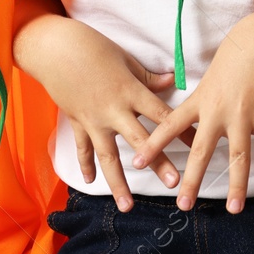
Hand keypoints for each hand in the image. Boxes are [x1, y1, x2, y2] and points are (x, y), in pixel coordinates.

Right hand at [13, 7, 188, 211]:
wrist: (54, 48)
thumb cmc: (94, 47)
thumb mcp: (126, 60)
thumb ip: (149, 78)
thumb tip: (173, 82)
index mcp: (130, 92)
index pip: (162, 115)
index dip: (183, 131)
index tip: (199, 146)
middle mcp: (113, 111)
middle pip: (141, 141)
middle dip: (158, 164)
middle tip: (175, 183)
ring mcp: (94, 121)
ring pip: (108, 157)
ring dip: (118, 183)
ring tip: (128, 206)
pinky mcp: (77, 122)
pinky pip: (83, 148)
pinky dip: (86, 165)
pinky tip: (90, 182)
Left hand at [130, 9, 253, 213]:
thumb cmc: (233, 57)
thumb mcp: (206, 78)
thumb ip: (195, 101)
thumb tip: (181, 119)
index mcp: (199, 101)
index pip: (169, 126)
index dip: (153, 145)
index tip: (136, 165)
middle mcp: (218, 111)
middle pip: (202, 151)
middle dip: (192, 180)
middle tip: (183, 205)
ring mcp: (242, 114)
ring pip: (239, 155)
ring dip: (237, 184)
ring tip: (234, 209)